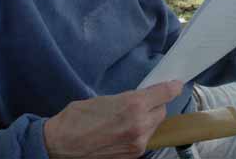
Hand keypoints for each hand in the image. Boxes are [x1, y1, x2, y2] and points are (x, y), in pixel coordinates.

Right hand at [43, 80, 182, 158]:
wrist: (59, 146)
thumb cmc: (76, 118)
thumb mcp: (105, 98)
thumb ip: (128, 98)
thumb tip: (142, 98)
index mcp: (133, 105)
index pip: (164, 93)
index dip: (172, 87)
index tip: (176, 84)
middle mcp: (140, 125)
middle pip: (162, 111)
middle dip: (155, 105)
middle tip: (143, 102)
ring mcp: (137, 143)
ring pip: (154, 126)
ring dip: (147, 120)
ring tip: (128, 118)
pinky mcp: (132, 156)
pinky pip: (144, 139)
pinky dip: (139, 133)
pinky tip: (124, 130)